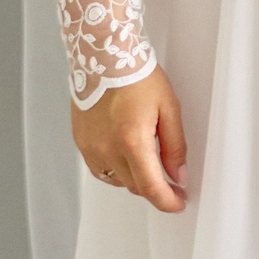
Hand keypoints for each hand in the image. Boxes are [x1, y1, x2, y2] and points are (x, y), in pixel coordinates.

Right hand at [72, 68, 187, 211]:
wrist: (104, 56)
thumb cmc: (136, 76)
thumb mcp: (168, 109)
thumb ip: (175, 147)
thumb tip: (178, 175)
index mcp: (132, 141)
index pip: (151, 188)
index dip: (168, 201)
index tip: (178, 202)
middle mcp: (107, 149)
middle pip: (135, 186)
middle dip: (155, 189)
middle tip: (172, 182)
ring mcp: (90, 147)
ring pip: (117, 181)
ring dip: (135, 179)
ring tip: (149, 164)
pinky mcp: (80, 142)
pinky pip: (100, 170)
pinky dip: (116, 170)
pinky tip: (126, 157)